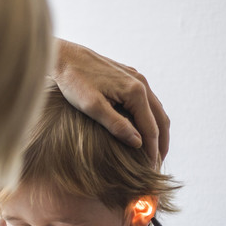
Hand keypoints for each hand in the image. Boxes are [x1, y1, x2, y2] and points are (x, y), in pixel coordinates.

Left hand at [51, 38, 169, 164]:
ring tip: (155, 151)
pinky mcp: (130, 76)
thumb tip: (138, 143)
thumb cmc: (74, 82)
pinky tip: (144, 129)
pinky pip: (148, 101)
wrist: (64, 56)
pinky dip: (151, 118)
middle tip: (157, 165)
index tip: (151, 169)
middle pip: (161, 119)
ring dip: (158, 131)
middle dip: (162, 144)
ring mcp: (137, 78)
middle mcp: (141, 83)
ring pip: (157, 109)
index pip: (151, 129)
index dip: (153, 151)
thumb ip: (117, 125)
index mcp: (135, 92)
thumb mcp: (93, 107)